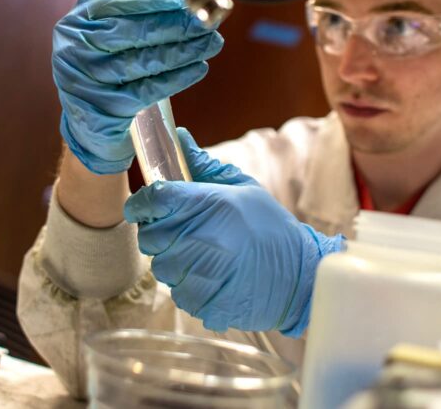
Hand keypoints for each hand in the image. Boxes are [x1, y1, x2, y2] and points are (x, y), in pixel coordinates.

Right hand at [53, 0, 222, 173]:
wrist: (87, 121)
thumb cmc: (100, 62)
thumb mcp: (96, 27)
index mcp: (77, 21)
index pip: (122, 4)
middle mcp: (76, 49)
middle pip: (136, 32)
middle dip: (178, 25)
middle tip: (211, 21)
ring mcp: (88, 81)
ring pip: (145, 60)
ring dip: (184, 51)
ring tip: (212, 43)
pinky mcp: (105, 108)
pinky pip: (148, 89)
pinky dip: (177, 77)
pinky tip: (199, 68)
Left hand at [123, 129, 344, 335]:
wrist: (300, 275)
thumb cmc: (270, 227)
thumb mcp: (243, 187)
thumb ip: (204, 165)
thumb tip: (179, 137)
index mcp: (207, 203)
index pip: (152, 199)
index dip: (141, 203)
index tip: (144, 207)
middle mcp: (200, 238)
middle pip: (150, 237)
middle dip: (160, 234)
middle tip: (184, 232)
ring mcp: (200, 274)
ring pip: (161, 267)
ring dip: (175, 262)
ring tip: (205, 256)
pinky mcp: (203, 302)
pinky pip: (178, 293)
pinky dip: (189, 287)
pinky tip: (213, 278)